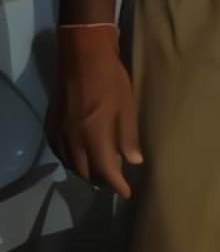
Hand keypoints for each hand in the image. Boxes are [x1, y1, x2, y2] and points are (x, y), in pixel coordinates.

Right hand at [48, 28, 141, 198]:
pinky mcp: (52, 125)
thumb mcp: (127, 107)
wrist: (81, 58)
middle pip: (85, 171)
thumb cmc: (111, 81)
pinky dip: (70, 161)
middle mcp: (74, 140)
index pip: (106, 170)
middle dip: (101, 180)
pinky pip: (59, 152)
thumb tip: (135, 161)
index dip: (117, 184)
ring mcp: (60, 133)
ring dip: (85, 172)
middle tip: (115, 182)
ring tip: (99, 174)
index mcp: (94, 137)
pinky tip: (78, 158)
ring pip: (71, 164)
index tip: (127, 193)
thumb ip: (128, 136)